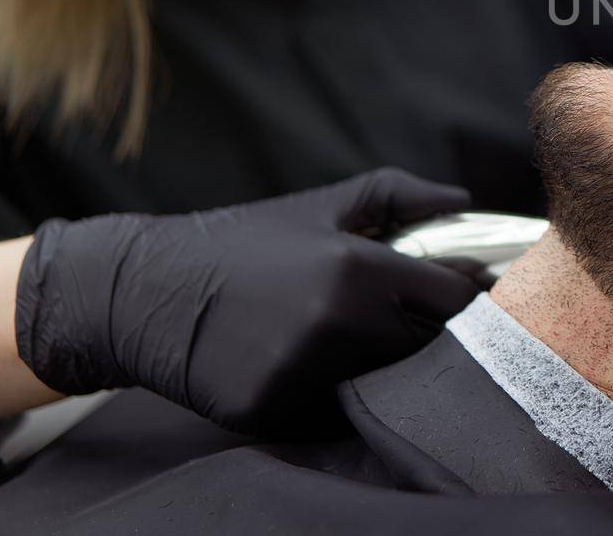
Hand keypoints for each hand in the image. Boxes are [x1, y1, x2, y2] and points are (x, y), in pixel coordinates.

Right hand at [13, 168, 481, 436]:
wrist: (144, 291)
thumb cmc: (243, 241)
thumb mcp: (319, 206)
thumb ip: (398, 197)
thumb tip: (463, 203)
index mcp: (357, 267)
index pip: (455, 303)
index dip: (469, 304)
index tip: (467, 301)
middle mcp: (336, 322)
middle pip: (429, 350)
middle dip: (432, 340)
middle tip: (412, 327)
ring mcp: (303, 372)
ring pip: (387, 386)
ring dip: (389, 372)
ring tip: (362, 346)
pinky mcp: (271, 410)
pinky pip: (335, 415)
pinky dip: (338, 400)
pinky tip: (318, 373)